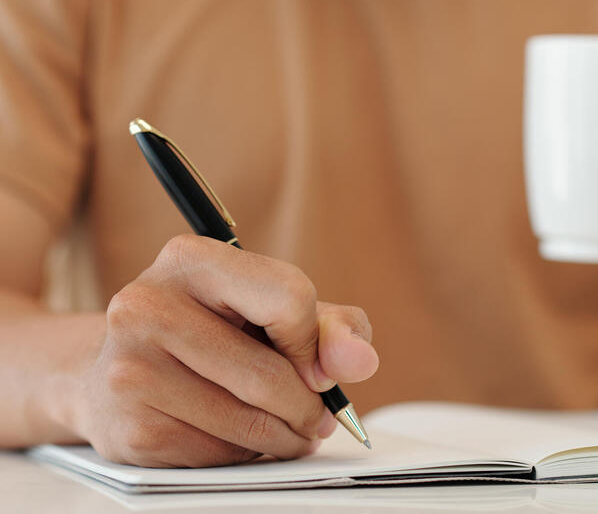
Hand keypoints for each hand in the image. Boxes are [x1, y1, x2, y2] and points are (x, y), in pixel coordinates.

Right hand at [74, 235, 378, 466]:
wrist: (118, 371)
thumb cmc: (211, 332)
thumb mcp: (274, 311)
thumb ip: (331, 327)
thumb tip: (361, 360)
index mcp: (190, 258)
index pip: (289, 297)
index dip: (316, 343)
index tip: (316, 366)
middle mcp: (146, 306)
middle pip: (269, 374)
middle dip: (308, 407)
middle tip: (318, 417)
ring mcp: (129, 370)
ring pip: (248, 424)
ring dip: (286, 438)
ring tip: (290, 430)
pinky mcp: (128, 429)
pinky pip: (219, 456)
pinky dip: (246, 455)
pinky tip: (240, 437)